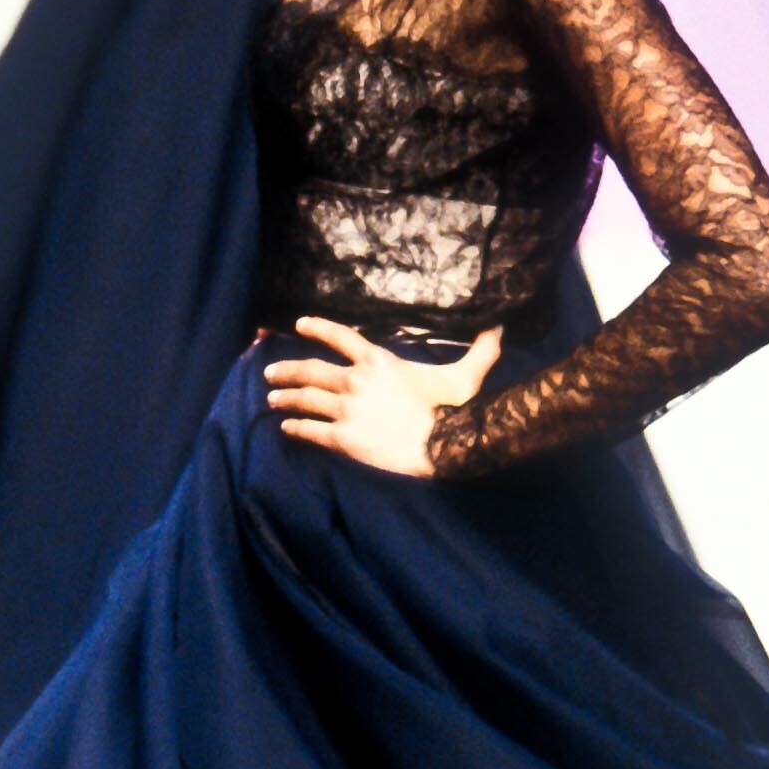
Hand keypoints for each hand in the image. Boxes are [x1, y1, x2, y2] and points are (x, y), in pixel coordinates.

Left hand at [265, 317, 502, 477]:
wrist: (440, 445)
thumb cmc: (451, 410)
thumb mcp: (465, 376)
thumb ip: (479, 351)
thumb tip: (498, 329)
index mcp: (378, 361)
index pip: (340, 337)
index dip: (318, 328)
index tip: (299, 324)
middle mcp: (356, 381)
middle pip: (311, 370)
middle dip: (287, 369)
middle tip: (270, 372)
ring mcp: (347, 409)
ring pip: (305, 399)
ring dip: (285, 397)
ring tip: (271, 398)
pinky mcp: (342, 438)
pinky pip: (311, 431)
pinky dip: (296, 428)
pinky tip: (286, 428)